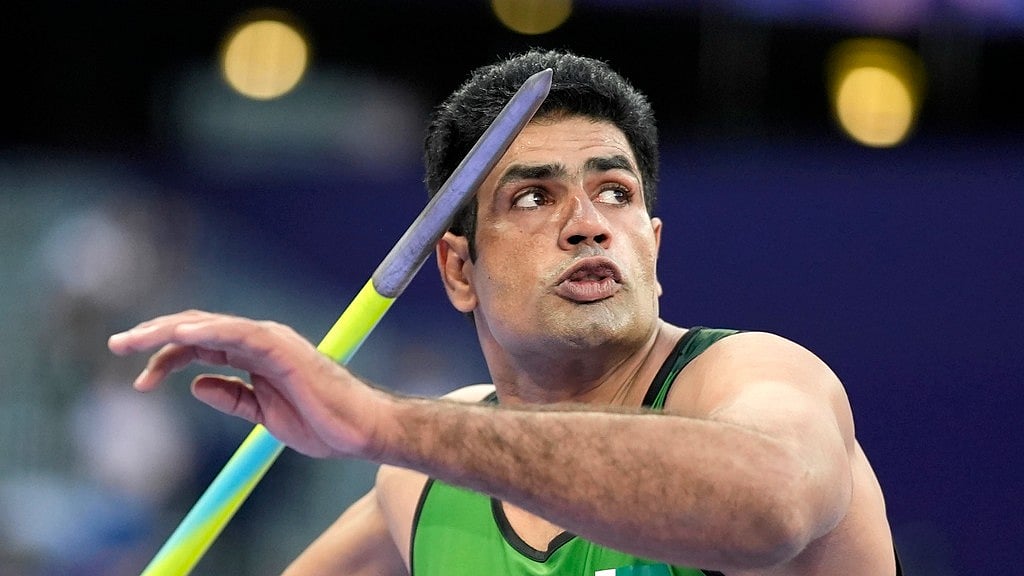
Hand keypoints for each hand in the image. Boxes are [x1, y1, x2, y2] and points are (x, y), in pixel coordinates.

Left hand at [108, 310, 384, 458]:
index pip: (201, 347)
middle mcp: (260, 341)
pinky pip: (237, 333)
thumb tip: (195, 386)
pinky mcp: (281, 347)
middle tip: (117, 345)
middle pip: (198, 329)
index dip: (166, 359)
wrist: (361, 430)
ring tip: (133, 340)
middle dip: (154, 335)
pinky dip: (206, 330)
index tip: (139, 381)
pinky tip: (176, 335)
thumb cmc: (324, 423)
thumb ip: (232, 398)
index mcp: (255, 356)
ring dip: (168, 329)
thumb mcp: (264, 416)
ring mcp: (271, 341)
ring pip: (210, 325)